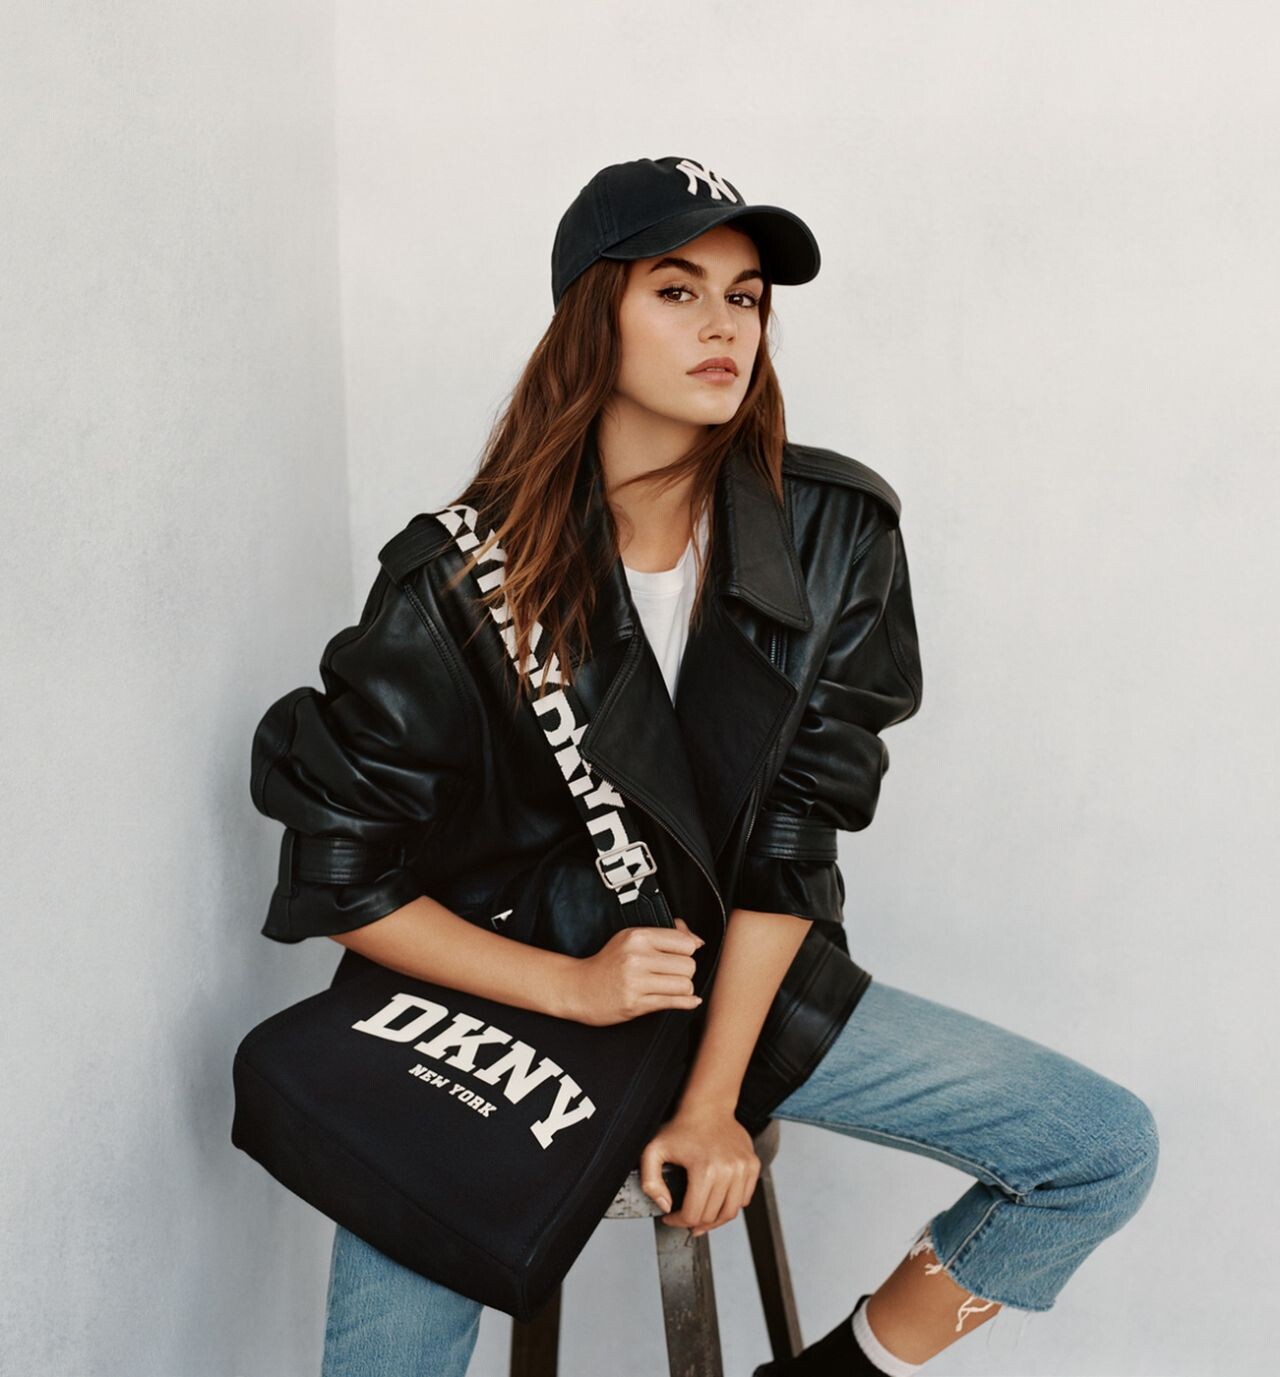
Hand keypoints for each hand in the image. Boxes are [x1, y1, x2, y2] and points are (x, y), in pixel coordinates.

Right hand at [563, 917, 704, 1026]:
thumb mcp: (632, 937)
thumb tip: (698, 941)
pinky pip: (673, 1003)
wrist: (580, 987)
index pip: (685, 943)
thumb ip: (666, 934)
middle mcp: (637, 957)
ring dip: (683, 988)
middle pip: (688, 965)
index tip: (679, 955)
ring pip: (685, 985)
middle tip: (673, 973)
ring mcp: (635, 982)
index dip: (687, 950)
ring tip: (671, 986)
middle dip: (685, 971)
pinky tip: (687, 1000)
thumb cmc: (608, 963)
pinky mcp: (635, 1004)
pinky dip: (685, 1002)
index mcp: (638, 937)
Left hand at [639, 1103, 760, 1235]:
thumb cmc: (681, 1128)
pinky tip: (717, 1201)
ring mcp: (743, 1168)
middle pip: (712, 1216)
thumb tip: (665, 1207)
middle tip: (685, 1219)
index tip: (671, 1218)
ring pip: (731, 1211)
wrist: (708, 1106)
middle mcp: (728, 1170)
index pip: (693, 1214)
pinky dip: (731, 1205)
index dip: (678, 1222)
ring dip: (714, 1220)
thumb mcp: (654, 1150)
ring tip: (702, 1217)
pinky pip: (744, 1198)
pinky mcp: (752, 1165)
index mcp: (705, 1169)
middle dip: (695, 1222)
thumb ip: (650, 1182)